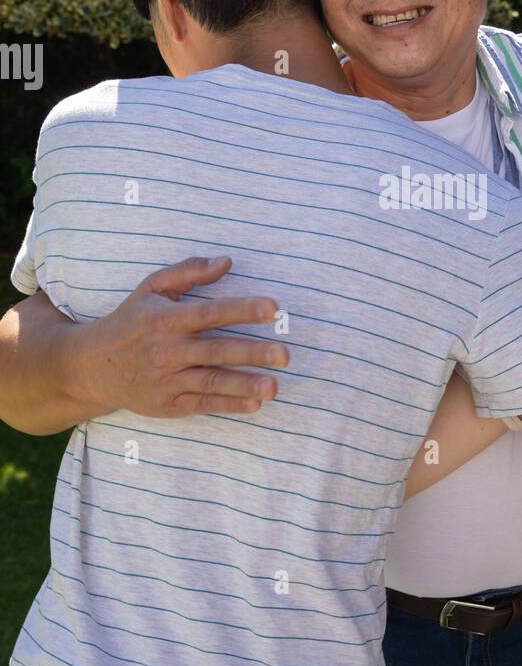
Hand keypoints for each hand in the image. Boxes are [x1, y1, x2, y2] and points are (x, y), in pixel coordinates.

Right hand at [71, 256, 288, 418]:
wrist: (92, 367)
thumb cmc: (130, 321)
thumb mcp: (152, 289)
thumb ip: (189, 271)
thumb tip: (226, 261)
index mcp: (166, 319)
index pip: (209, 313)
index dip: (242, 309)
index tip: (273, 308)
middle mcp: (168, 351)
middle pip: (216, 351)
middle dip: (252, 353)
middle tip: (285, 354)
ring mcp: (168, 380)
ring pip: (212, 381)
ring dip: (245, 385)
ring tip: (274, 386)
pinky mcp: (169, 403)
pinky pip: (203, 403)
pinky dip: (229, 404)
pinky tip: (254, 403)